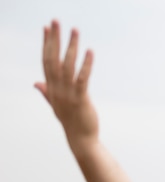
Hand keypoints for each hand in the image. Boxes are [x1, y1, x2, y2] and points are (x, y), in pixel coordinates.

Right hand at [34, 20, 98, 149]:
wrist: (81, 139)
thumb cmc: (71, 121)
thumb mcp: (56, 105)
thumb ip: (46, 92)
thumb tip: (36, 83)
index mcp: (51, 88)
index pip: (46, 61)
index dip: (46, 44)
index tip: (46, 28)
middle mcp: (57, 89)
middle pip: (53, 59)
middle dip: (54, 39)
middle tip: (56, 21)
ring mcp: (68, 93)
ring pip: (68, 65)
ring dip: (71, 46)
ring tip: (75, 30)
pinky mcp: (80, 99)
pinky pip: (83, 78)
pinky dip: (86, 64)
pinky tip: (90, 51)